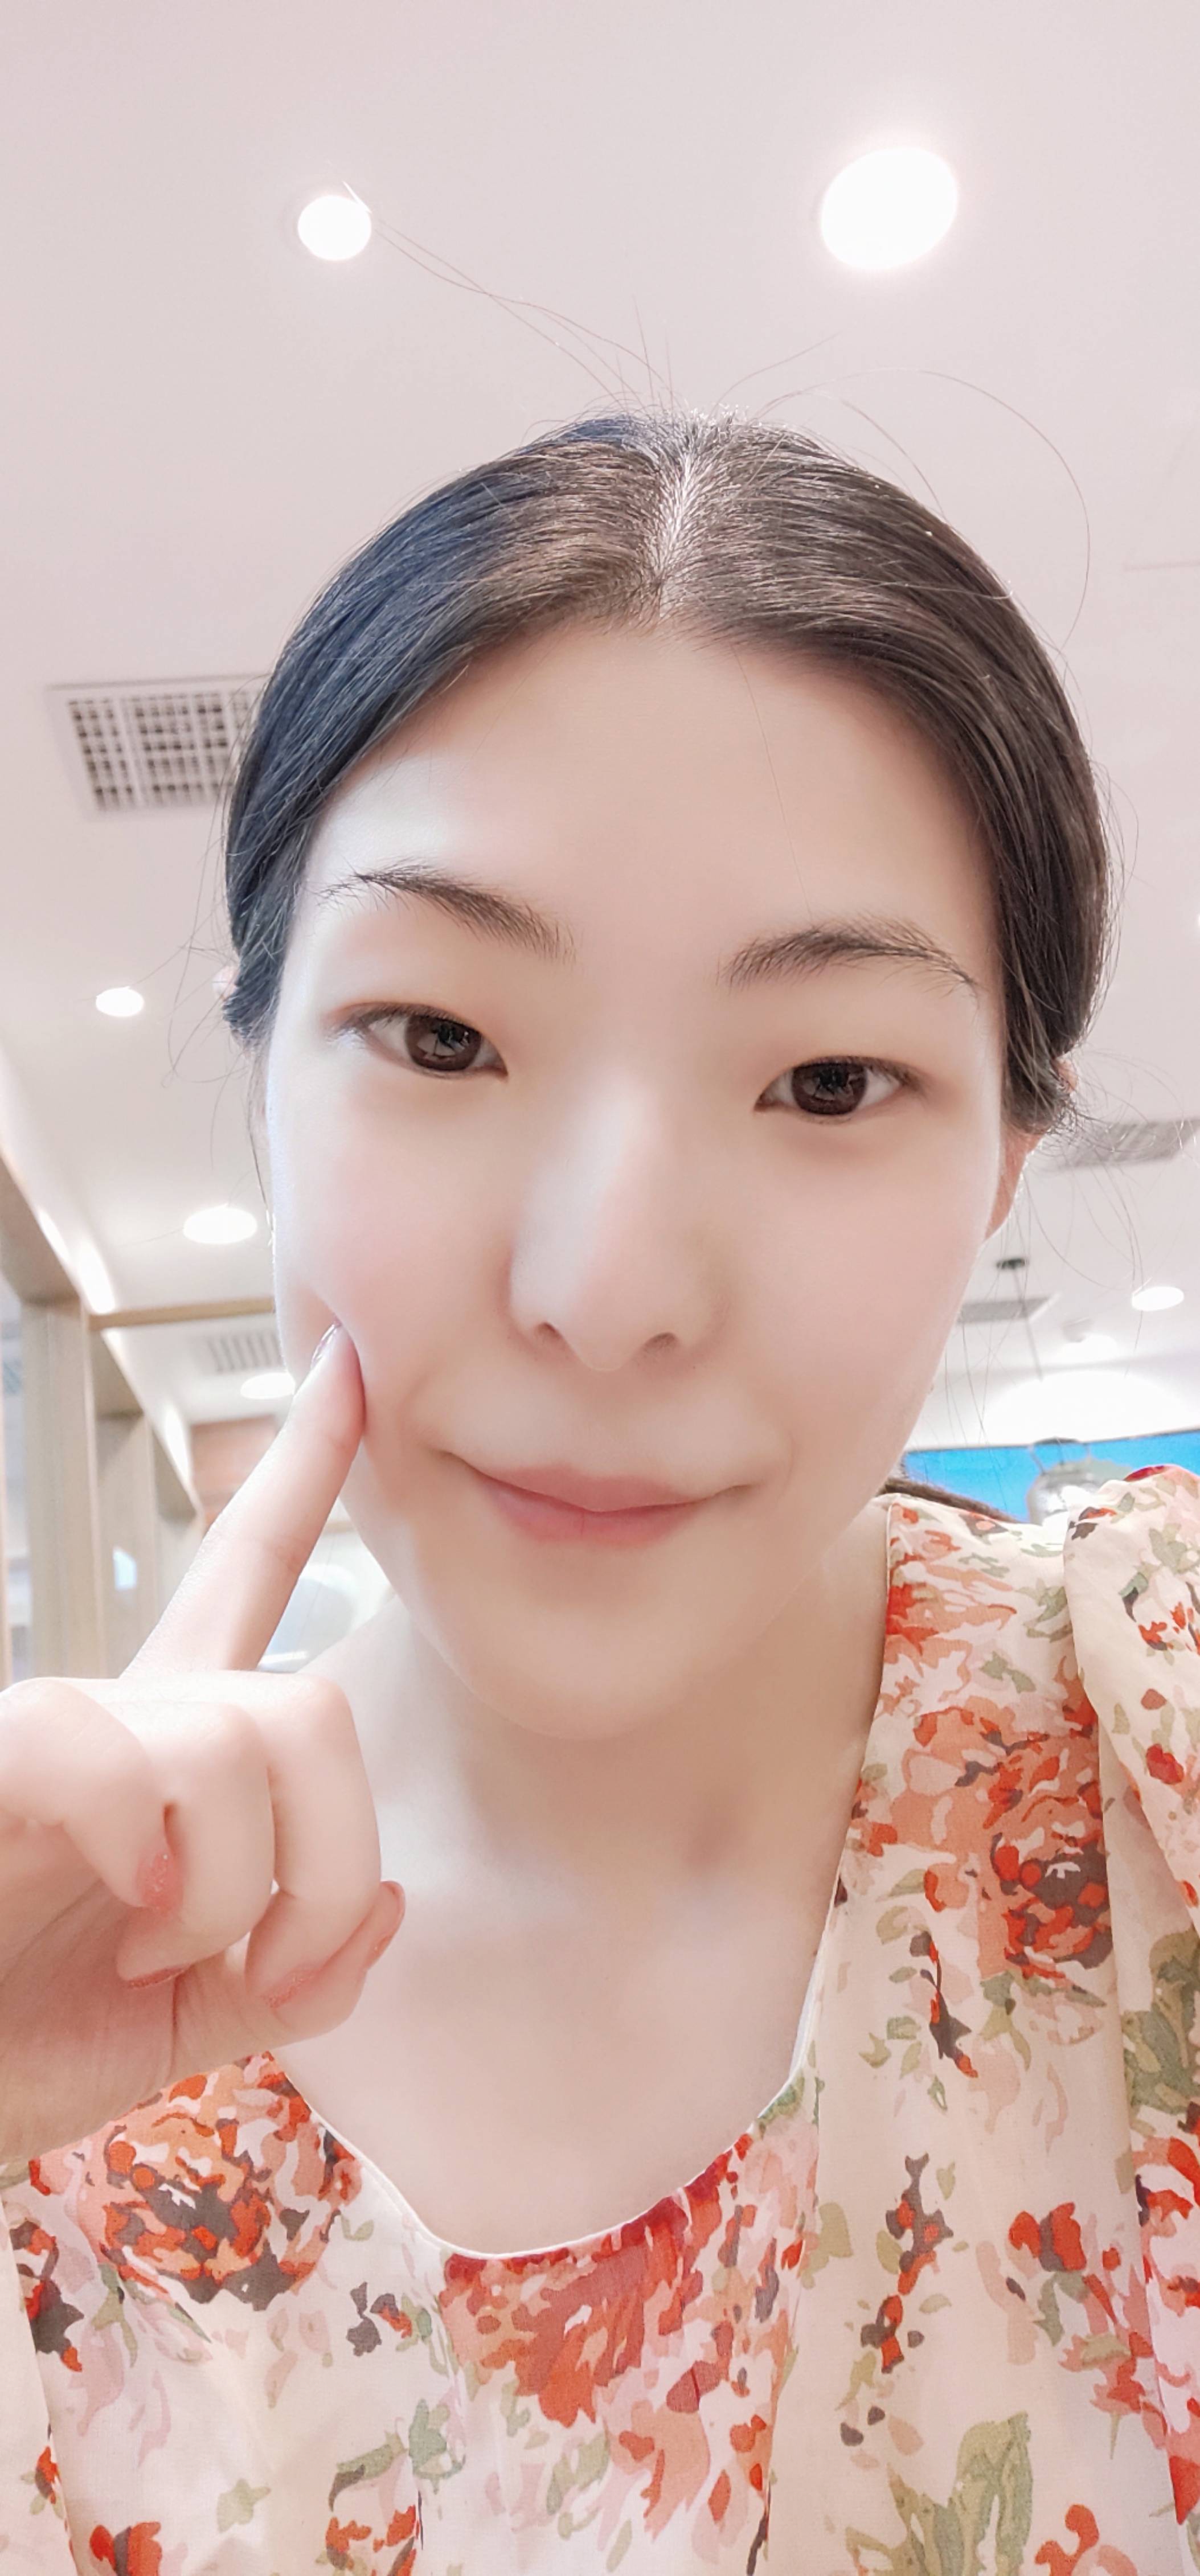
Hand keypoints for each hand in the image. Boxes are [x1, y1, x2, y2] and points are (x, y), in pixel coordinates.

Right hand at [0, 1325, 402, 2160]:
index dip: (303, 1471)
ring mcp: (57, 1730)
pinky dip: (160, 1857)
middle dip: (332, 1858)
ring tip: (162, 1952)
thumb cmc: (15, 2044)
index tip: (348, 1362)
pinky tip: (130, 1909)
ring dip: (238, 1886)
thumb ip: (296, 1973)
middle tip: (269, 1961)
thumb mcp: (189, 2020)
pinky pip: (119, 1755)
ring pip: (242, 1734)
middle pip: (307, 1706)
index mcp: (169, 1754)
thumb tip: (387, 1902)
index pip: (249, 1582)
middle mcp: (120, 1717)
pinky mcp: (7, 1755)